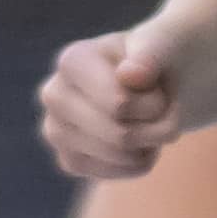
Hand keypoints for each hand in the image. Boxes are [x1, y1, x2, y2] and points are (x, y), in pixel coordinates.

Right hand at [42, 27, 178, 181]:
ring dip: (153, 142)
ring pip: (121, 157)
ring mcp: (56, 131)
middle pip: (120, 135)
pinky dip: (143, 160)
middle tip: (162, 106)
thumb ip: (150, 55)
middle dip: (158, 126)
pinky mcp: (69, 160)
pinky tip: (139, 138)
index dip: (156, 103)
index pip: (120, 105)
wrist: (152, 82)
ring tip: (149, 119)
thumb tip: (130, 76)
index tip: (157, 85)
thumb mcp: (163, 45)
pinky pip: (119, 172)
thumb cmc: (156, 59)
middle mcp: (53, 95)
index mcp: (71, 61)